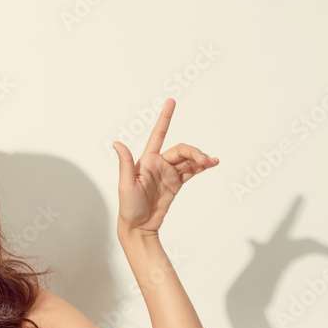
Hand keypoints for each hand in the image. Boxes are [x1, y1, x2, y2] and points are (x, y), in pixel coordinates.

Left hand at [111, 99, 218, 235]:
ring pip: (188, 159)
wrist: (139, 226)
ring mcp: (168, 173)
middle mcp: (158, 164)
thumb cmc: (128, 206)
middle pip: (181, 150)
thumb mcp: (126, 185)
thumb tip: (116, 143)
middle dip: (194, 152)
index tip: (171, 101)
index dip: (165, 118)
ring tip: (211, 162)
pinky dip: (202, 166)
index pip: (158, 134)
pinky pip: (192, 171)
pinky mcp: (176, 184)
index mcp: (146, 161)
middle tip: (204, 160)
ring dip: (200, 158)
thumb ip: (125, 163)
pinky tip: (211, 164)